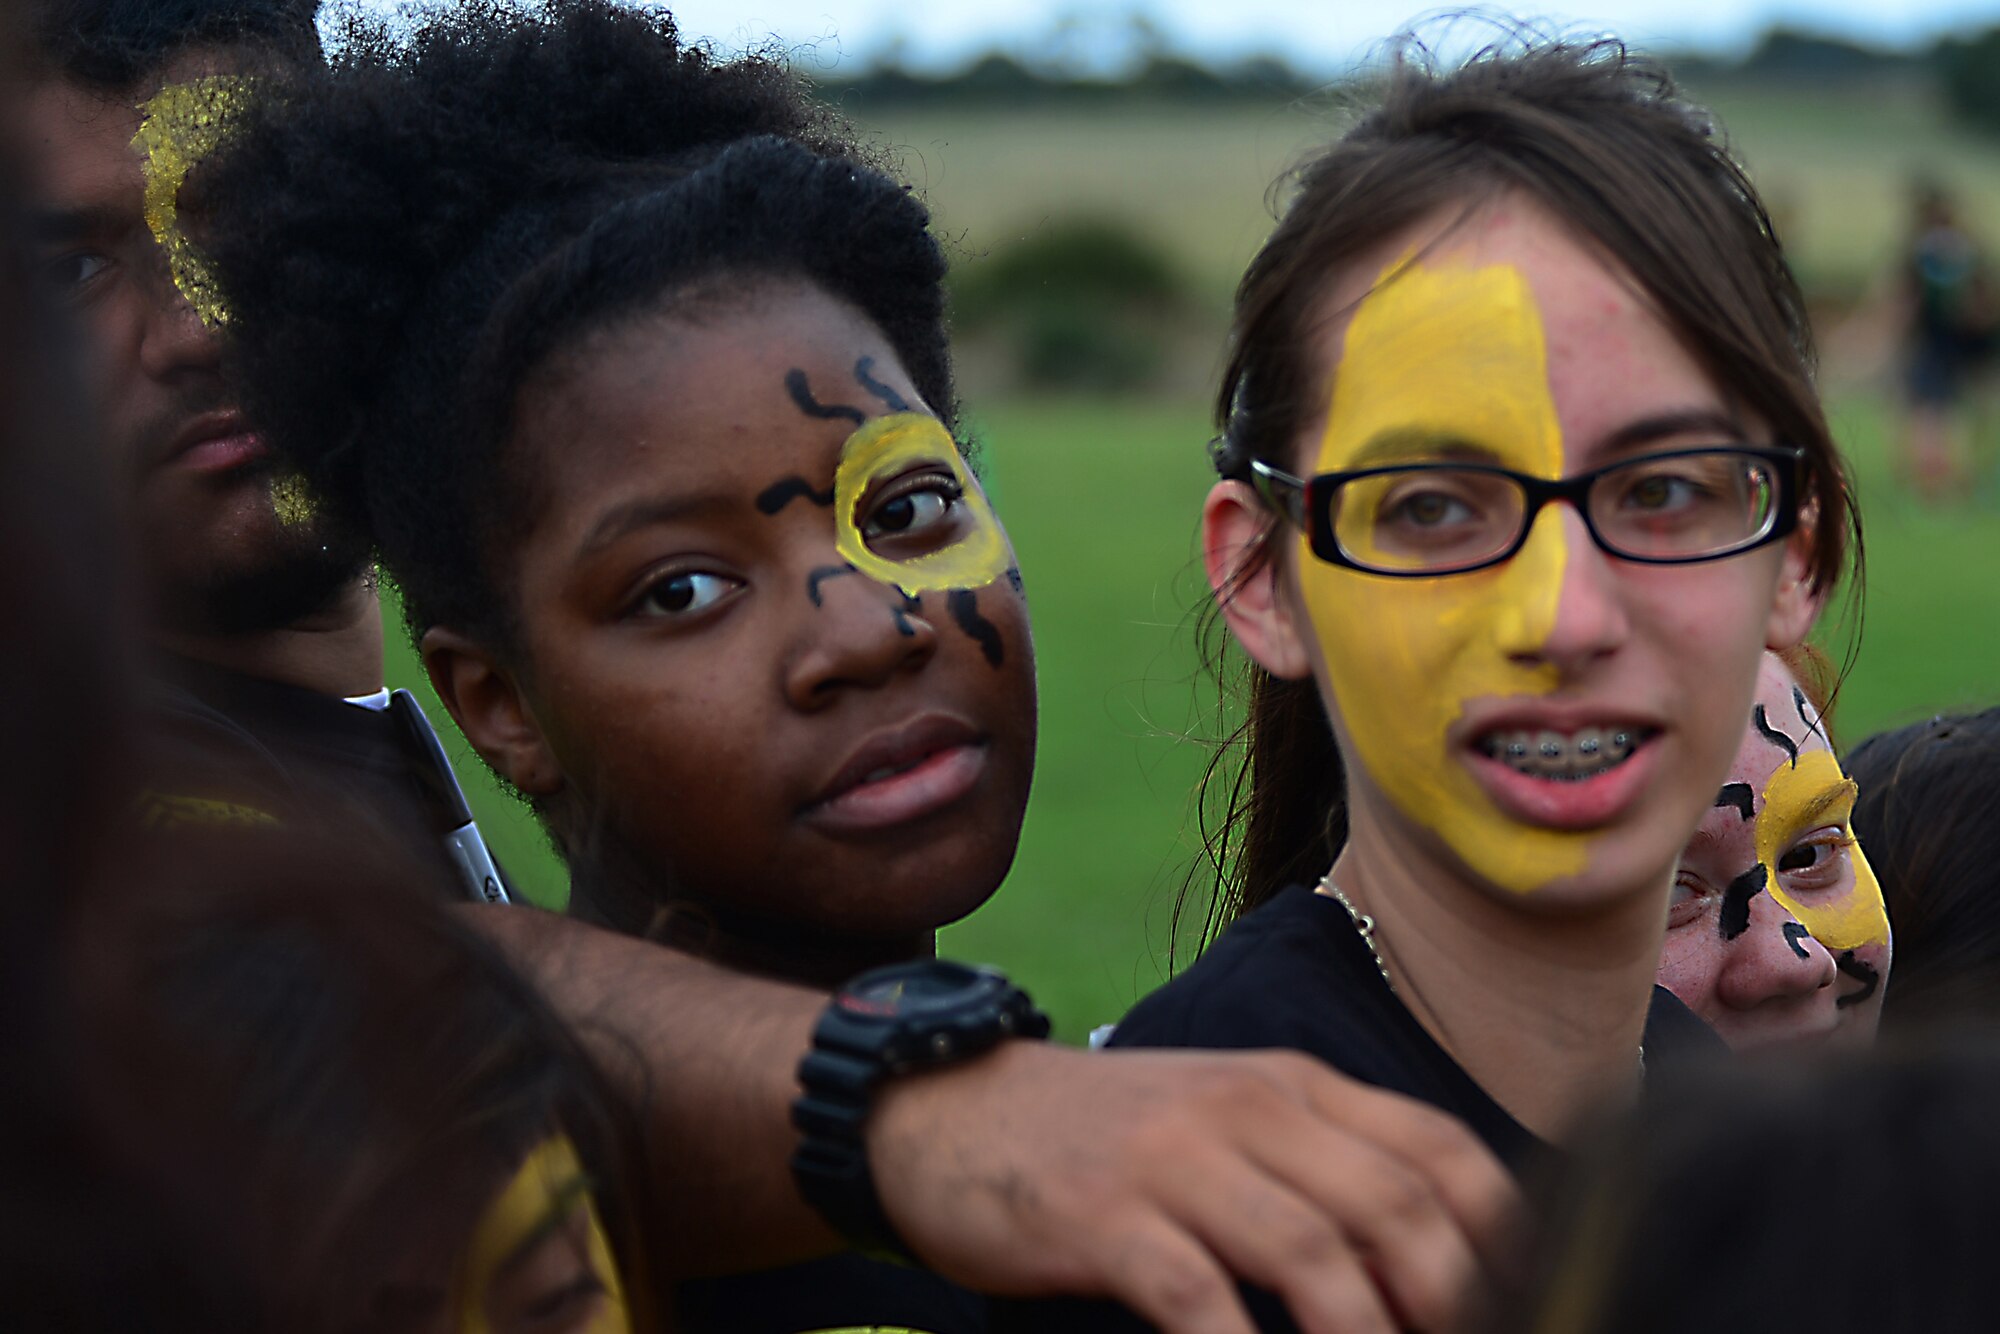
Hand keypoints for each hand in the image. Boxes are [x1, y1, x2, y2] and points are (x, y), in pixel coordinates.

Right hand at [870, 1043, 1523, 1333]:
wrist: (951, 1109)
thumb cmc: (1106, 1141)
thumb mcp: (1224, 1125)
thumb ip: (1317, 1171)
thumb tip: (1420, 1269)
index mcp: (1293, 1086)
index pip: (1440, 1149)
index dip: (1504, 1240)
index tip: (1530, 1311)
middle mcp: (1250, 1108)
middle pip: (1395, 1210)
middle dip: (1453, 1311)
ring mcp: (1178, 1159)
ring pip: (1316, 1259)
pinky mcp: (1109, 1215)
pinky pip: (1203, 1301)